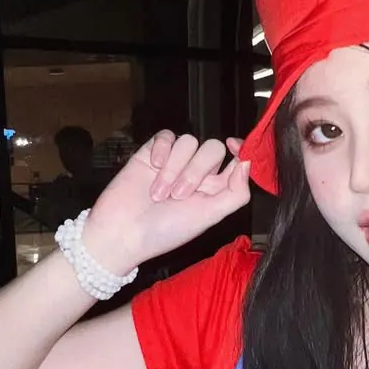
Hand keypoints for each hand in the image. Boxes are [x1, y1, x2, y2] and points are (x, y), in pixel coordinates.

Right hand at [81, 132, 250, 273]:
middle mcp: (196, 173)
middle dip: (196, 171)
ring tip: (158, 193)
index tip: (234, 145)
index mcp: (214, 190)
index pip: (235, 161)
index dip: (240, 150)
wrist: (122, 232)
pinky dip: (162, 150)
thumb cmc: (163, 232)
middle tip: (178, 196)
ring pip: (189, 142)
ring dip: (174, 168)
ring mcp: (174, 162)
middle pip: (212, 149)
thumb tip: (247, 164)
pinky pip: (166, 136)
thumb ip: (235, 193)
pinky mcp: (152, 152)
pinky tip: (152, 167)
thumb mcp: (208, 218)